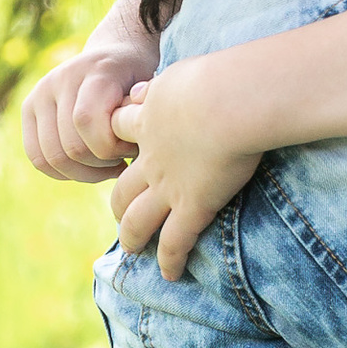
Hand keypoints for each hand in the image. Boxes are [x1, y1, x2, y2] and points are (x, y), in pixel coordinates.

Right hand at [22, 43, 146, 180]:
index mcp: (95, 70)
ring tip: (107, 166)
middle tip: (122, 160)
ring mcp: (40, 92)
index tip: (132, 148)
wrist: (116, 53)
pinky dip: (63, 172)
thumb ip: (142, 116)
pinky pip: (37, 157)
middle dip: (101, 165)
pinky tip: (88, 168)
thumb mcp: (151, 92)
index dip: (111, 148)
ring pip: (53, 157)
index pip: (86, 121)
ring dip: (84, 173)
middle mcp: (61, 78)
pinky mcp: (29, 108)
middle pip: (71, 146)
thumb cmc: (140, 80)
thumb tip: (134, 146)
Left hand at [109, 53, 263, 280]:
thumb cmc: (216, 77)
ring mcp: (169, 186)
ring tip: (133, 250)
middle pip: (123, 186)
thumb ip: (165, 85)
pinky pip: (176, 241)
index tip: (121, 147)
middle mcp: (152, 159)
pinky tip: (170, 275)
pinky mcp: (194, 207)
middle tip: (120, 215)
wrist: (229, 100)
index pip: (122, 129)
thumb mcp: (180, 72)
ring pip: (139, 220)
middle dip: (119, 204)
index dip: (117, 138)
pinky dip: (171, 261)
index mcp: (149, 121)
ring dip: (134, 237)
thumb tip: (148, 88)